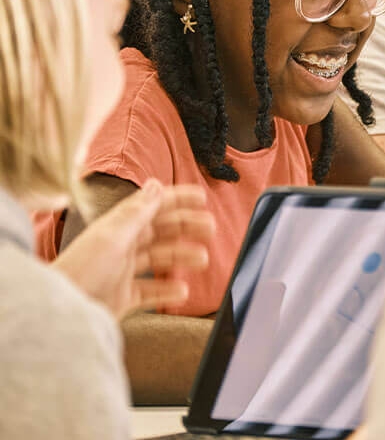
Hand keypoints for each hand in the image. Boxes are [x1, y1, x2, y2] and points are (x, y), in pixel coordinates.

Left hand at [53, 179, 213, 318]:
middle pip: (161, 231)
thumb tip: (156, 184)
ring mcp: (122, 273)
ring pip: (160, 260)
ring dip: (182, 257)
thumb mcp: (113, 238)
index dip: (178, 199)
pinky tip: (181, 291)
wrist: (59, 315)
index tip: (202, 197)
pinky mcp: (122, 298)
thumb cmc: (79, 274)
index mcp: (118, 227)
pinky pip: (151, 291)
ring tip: (202, 260)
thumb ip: (138, 212)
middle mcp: (121, 246)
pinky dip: (167, 291)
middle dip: (187, 228)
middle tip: (210, 230)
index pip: (153, 206)